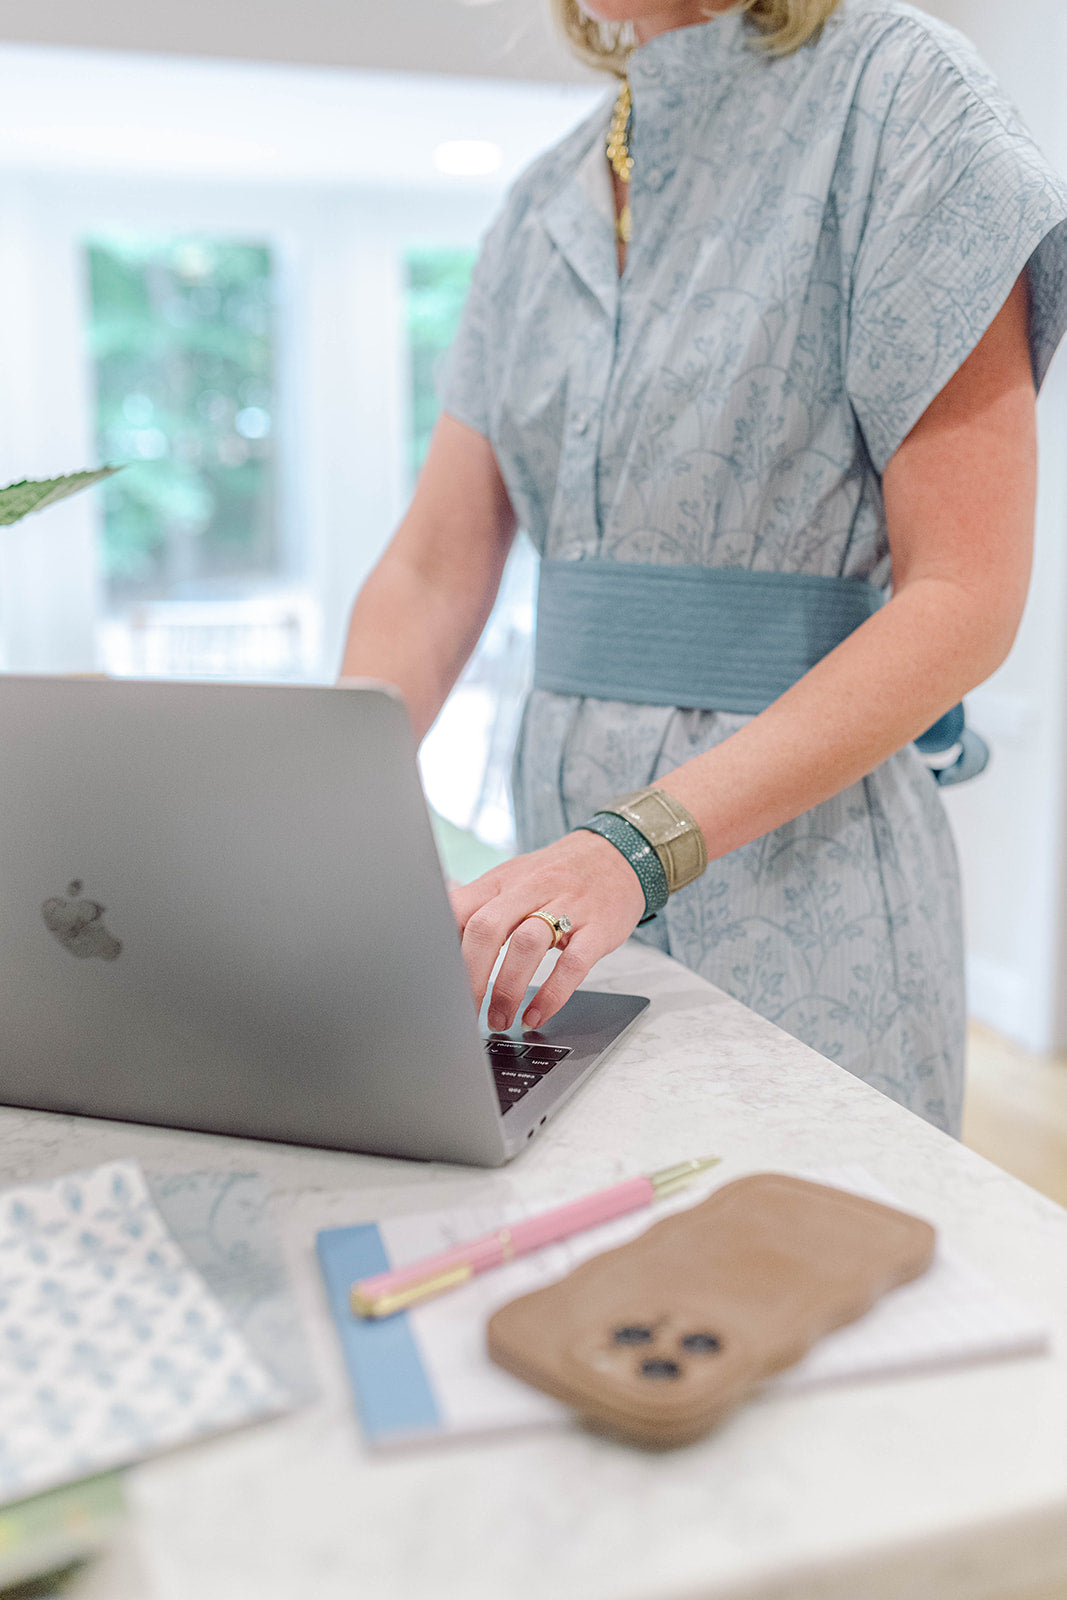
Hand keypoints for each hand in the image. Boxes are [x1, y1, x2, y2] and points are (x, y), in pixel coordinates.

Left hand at [449, 830, 646, 1031]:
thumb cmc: (555, 875)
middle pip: (488, 928)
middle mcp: (530, 890)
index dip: (442, 948)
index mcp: (502, 881)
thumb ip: (475, 904)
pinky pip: (573, 964)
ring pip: (527, 944)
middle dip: (471, 976)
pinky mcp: (598, 928)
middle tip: (465, 1011)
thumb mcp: (511, 879)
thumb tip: (434, 936)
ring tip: (499, 1019)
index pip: (459, 909)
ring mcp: (566, 906)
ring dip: (508, 988)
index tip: (436, 983)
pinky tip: (537, 1014)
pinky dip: (552, 994)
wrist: (616, 856)